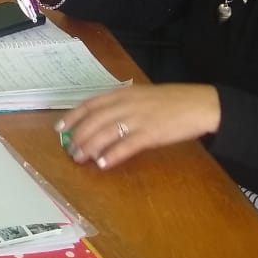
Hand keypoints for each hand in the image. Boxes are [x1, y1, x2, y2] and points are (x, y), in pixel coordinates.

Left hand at [55, 85, 220, 168]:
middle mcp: (126, 104)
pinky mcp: (151, 134)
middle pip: (93, 121)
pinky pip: (126, 145)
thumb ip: (122, 104)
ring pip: (105, 133)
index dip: (72, 116)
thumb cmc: (170, 101)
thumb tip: (101, 119)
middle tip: (70, 151)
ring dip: (90, 147)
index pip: (89, 104)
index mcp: (122, 93)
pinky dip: (113, 154)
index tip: (59, 128)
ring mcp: (138, 118)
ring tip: (81, 159)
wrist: (198, 104)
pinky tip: (103, 164)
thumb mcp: (141, 95)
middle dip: (78, 136)